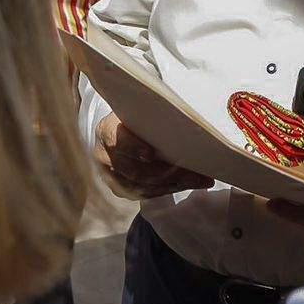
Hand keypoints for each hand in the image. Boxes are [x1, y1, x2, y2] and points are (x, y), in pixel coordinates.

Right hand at [94, 113, 213, 199]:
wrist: (118, 132)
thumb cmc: (134, 117)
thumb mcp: (138, 110)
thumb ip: (152, 113)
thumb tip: (184, 114)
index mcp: (106, 130)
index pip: (117, 141)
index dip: (133, 148)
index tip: (150, 154)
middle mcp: (104, 156)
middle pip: (135, 170)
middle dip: (168, 172)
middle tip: (194, 170)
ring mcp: (111, 177)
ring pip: (144, 186)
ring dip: (175, 184)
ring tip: (199, 180)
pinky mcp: (122, 190)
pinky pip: (148, 194)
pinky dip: (171, 189)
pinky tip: (190, 184)